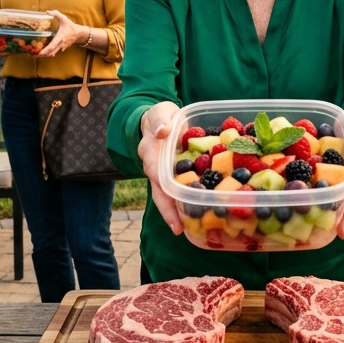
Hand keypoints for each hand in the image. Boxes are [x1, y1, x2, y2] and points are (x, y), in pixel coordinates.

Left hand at [36, 10, 85, 57]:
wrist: (79, 33)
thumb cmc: (71, 26)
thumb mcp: (64, 18)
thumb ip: (56, 14)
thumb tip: (47, 12)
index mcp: (60, 37)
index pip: (52, 46)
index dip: (46, 50)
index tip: (40, 53)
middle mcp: (61, 44)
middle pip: (51, 52)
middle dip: (43, 54)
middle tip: (35, 55)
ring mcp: (62, 47)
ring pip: (53, 53)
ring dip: (46, 55)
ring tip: (38, 54)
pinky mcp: (62, 48)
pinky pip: (55, 52)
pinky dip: (50, 53)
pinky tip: (45, 52)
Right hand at [138, 101, 182, 234]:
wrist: (158, 120)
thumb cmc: (161, 116)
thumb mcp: (160, 112)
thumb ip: (160, 120)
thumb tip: (162, 131)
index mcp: (150, 150)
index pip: (154, 170)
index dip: (162, 184)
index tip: (171, 199)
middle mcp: (152, 166)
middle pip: (158, 191)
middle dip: (167, 210)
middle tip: (178, 228)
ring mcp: (160, 175)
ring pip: (164, 197)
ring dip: (173, 214)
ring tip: (184, 230)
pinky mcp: (170, 178)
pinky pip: (174, 194)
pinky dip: (181, 206)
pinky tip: (194, 218)